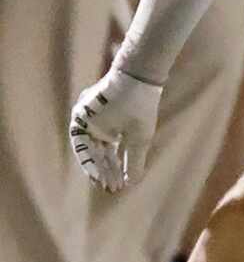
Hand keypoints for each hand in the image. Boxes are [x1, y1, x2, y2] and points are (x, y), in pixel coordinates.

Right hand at [68, 68, 162, 192]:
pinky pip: (105, 134)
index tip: (106, 186)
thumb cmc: (138, 104)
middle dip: (104, 170)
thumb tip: (132, 182)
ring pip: (100, 144)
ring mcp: (93, 116)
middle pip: (93, 151)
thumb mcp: (139, 136)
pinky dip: (113, 148)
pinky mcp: (104, 112)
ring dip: (109, 161)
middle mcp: (83, 121)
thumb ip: (134, 160)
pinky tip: (120, 164)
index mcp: (82, 126)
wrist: (142, 72)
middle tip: (113, 189)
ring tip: (118, 182)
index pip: (86, 155)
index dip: (96, 172)